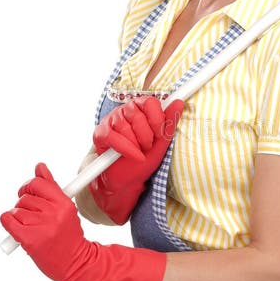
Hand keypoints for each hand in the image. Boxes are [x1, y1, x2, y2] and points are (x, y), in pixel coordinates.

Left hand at [0, 163, 166, 280]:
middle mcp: (54, 213)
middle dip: (24, 204)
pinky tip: (17, 229)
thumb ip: (51, 188)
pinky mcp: (30, 239)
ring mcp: (42, 226)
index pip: (38, 183)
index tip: (28, 191)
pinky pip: (8, 221)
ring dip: (19, 217)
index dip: (30, 186)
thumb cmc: (69, 237)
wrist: (75, 264)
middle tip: (31, 214)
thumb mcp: (65, 209)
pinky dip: (8, 223)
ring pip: (16, 210)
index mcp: (64, 204)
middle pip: (25, 197)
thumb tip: (39, 167)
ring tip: (30, 227)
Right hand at [90, 95, 184, 223]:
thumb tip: (179, 103)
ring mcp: (111, 120)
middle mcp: (125, 111)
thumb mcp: (162, 142)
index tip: (159, 134)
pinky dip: (126, 149)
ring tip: (138, 152)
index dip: (157, 119)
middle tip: (147, 146)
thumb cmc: (145, 158)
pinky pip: (112, 137)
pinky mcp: (100, 133)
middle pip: (137, 114)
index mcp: (142, 109)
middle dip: (146, 136)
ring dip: (135, 144)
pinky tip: (133, 156)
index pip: (150, 102)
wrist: (128, 179)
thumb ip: (169, 123)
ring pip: (124, 126)